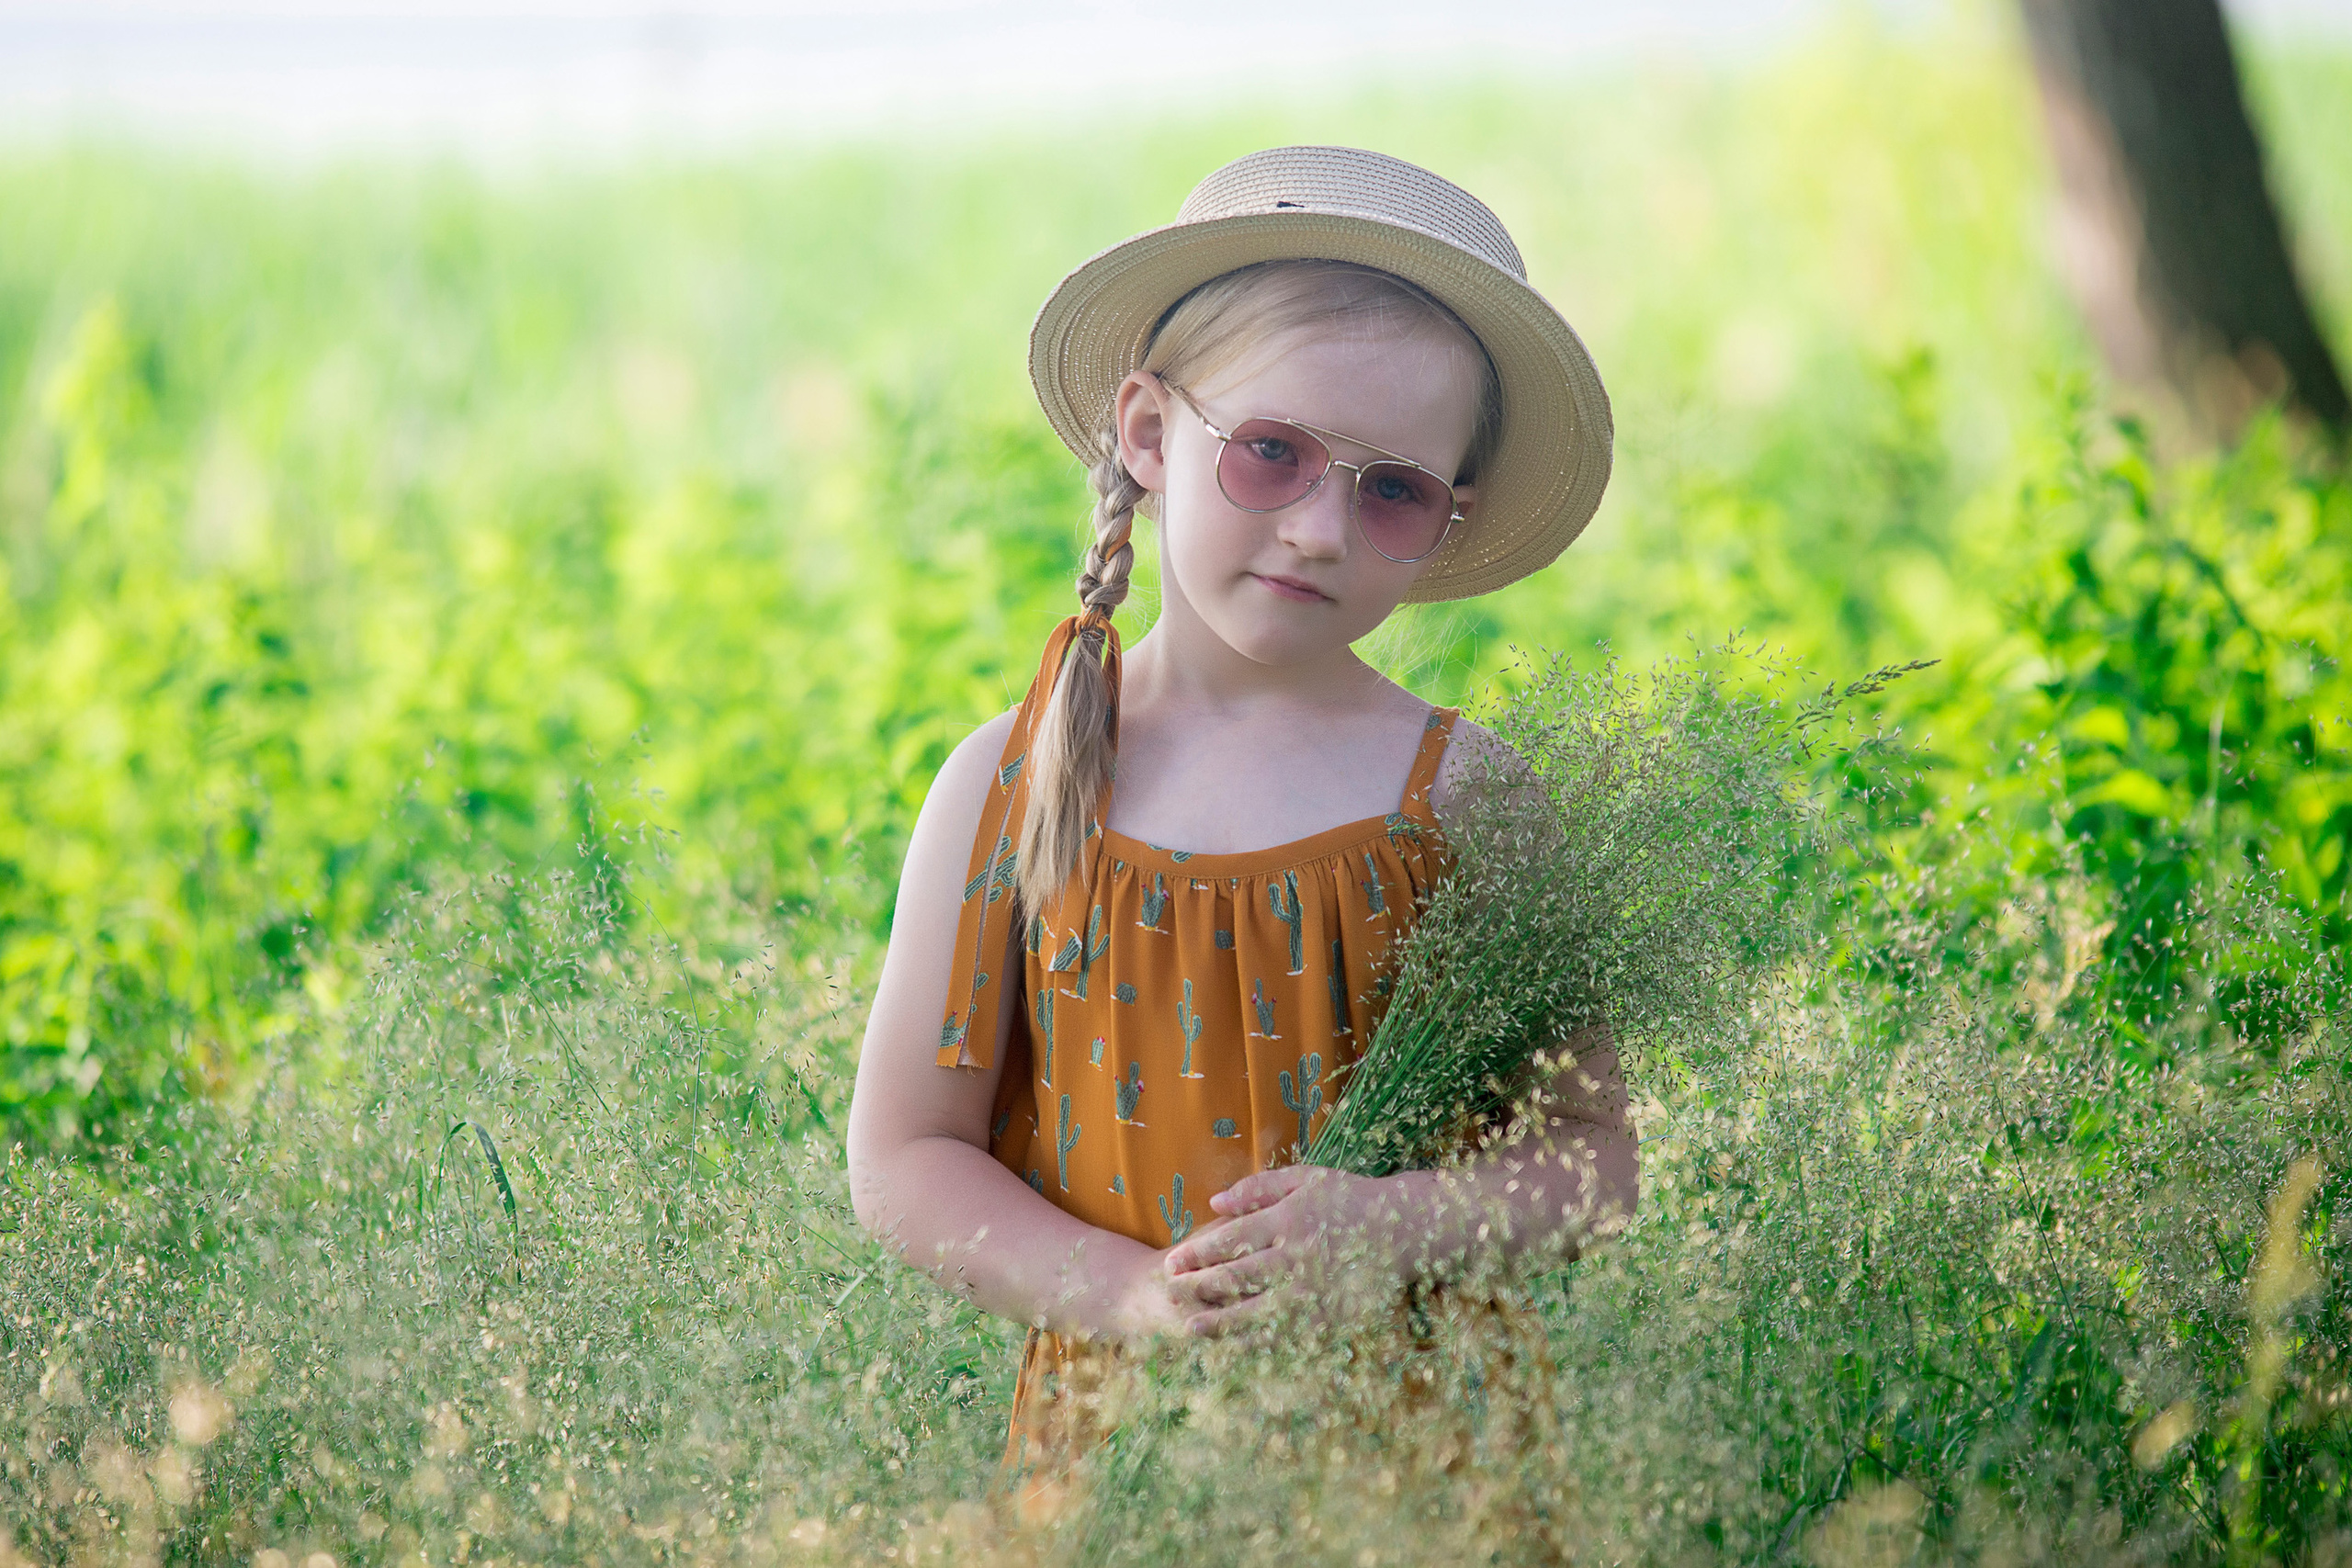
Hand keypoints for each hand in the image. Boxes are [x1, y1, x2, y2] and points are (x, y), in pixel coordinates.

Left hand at [1161, 1165, 1428, 1335]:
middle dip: (1198, 1286)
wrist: (1405, 1229)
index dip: (1197, 1253)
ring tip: (1192, 1327)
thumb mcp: (1306, 1179)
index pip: (1231, 1240)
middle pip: (1237, 1275)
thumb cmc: (1350, 1199)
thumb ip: (1258, 1187)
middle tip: (1170, 1295)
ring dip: (1220, 1321)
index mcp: (1288, 1219)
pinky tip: (1236, 1347)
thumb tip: (1214, 1202)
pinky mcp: (1330, 1314)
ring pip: (1256, 1309)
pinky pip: (1288, 1331)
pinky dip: (1258, 1341)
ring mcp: (1314, 1289)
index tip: (1173, 1262)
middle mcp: (1297, 1255)